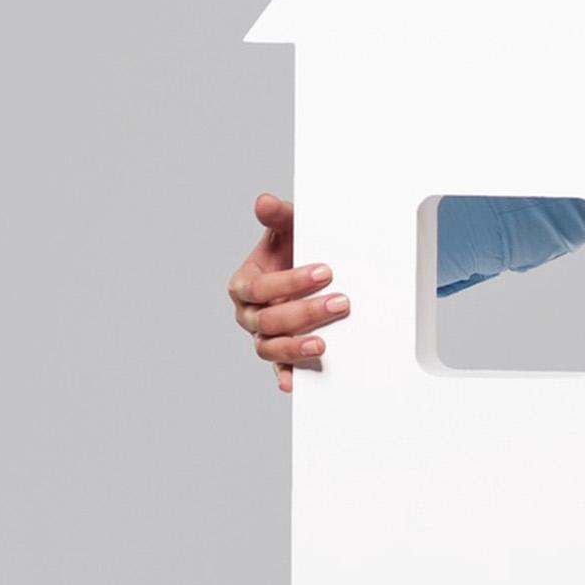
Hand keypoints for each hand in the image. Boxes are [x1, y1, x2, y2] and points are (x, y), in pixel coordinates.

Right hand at [226, 192, 350, 394]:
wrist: (308, 271)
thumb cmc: (294, 251)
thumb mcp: (288, 230)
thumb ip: (277, 217)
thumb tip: (264, 201)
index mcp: (244, 284)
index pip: (260, 288)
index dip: (291, 282)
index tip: (325, 272)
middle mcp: (249, 313)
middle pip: (267, 320)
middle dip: (304, 312)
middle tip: (340, 302)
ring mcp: (262, 335)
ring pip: (269, 348)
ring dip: (295, 348)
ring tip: (322, 345)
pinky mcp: (278, 354)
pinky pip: (277, 369)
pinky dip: (284, 377)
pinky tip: (295, 383)